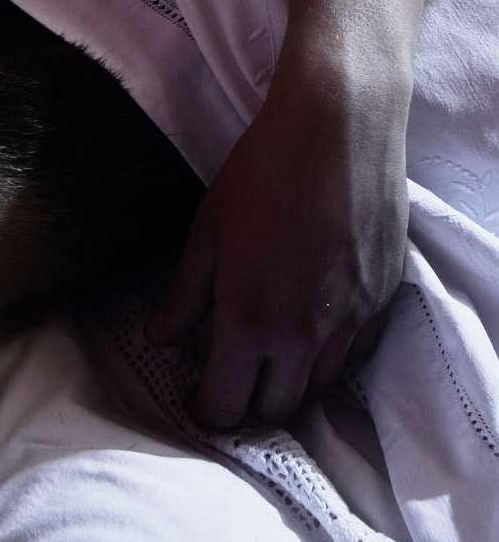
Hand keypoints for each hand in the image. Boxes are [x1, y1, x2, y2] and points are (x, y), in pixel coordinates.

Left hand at [146, 62, 407, 428]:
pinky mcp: (382, 300)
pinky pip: (352, 354)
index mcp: (250, 320)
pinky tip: (307, 326)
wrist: (338, 130)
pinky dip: (326, 355)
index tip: (196, 397)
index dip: (206, 411)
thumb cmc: (260, 173)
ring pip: (317, 388)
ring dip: (288, 383)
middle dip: (247, 403)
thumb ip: (184, 294)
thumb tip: (159, 337)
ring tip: (267, 355)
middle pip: (275, 409)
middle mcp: (304, 335)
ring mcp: (351, 321)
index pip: (226, 404)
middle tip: (229, 377)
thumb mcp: (206, 231)